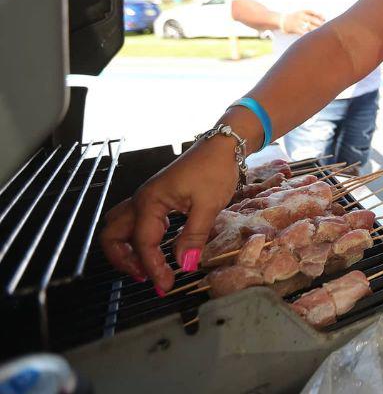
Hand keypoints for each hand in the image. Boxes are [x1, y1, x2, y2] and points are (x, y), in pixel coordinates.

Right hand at [99, 138, 238, 292]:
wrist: (222, 146)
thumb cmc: (215, 169)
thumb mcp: (208, 205)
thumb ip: (194, 235)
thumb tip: (185, 264)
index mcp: (150, 201)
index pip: (143, 243)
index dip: (153, 268)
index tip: (167, 285)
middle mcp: (141, 200)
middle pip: (112, 235)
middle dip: (123, 260)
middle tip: (147, 276)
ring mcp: (146, 198)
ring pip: (119, 227)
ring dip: (126, 249)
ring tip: (148, 266)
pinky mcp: (156, 198)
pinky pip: (135, 221)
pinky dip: (138, 238)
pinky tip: (159, 246)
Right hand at [282, 9, 324, 33]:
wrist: (282, 20)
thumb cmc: (295, 17)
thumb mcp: (301, 13)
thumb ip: (310, 15)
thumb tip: (323, 20)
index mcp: (302, 11)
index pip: (313, 11)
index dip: (320, 15)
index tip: (324, 18)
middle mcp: (300, 16)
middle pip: (313, 19)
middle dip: (319, 24)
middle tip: (323, 27)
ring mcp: (297, 22)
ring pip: (309, 26)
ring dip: (315, 30)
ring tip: (319, 33)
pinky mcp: (295, 28)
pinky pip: (303, 32)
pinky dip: (308, 34)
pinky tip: (312, 36)